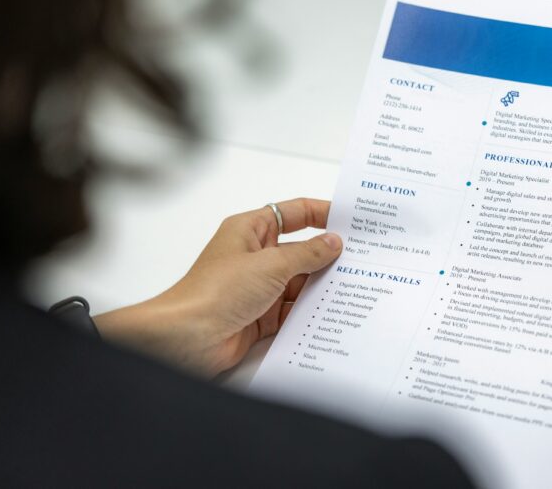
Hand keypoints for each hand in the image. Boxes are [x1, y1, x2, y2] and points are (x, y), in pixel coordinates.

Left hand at [94, 198, 341, 375]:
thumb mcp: (270, 264)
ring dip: (321, 286)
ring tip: (356, 285)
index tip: (351, 219)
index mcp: (251, 231)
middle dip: (328, 255)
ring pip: (300, 282)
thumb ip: (307, 253)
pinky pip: (294, 310)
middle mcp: (255, 256)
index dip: (321, 213)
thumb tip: (333, 243)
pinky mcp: (261, 316)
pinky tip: (334, 312)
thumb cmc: (216, 292)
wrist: (188, 338)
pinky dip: (311, 312)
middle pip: (301, 250)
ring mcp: (259, 287)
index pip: (293, 213)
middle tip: (363, 257)